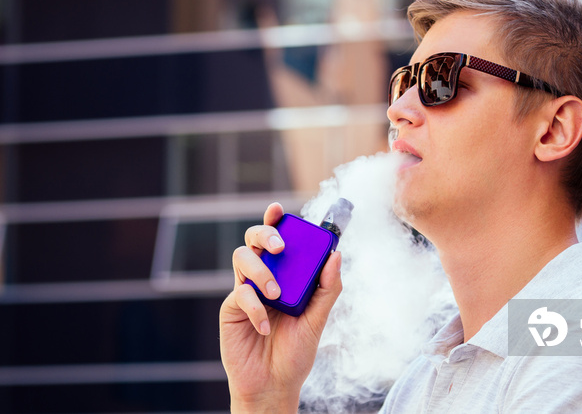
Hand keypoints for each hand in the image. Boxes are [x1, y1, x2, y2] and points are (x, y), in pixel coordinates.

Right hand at [220, 202, 342, 412]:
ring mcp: (245, 290)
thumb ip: (327, 288)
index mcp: (284, 274)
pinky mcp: (232, 308)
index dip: (273, 220)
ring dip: (260, 270)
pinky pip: (240, 294)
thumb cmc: (295, 352)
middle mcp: (262, 276)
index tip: (277, 209)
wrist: (274, 384)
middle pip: (253, 239)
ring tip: (275, 294)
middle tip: (280, 246)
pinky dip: (255, 307)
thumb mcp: (318, 319)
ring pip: (242, 258)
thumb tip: (336, 255)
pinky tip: (266, 326)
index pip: (277, 240)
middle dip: (265, 234)